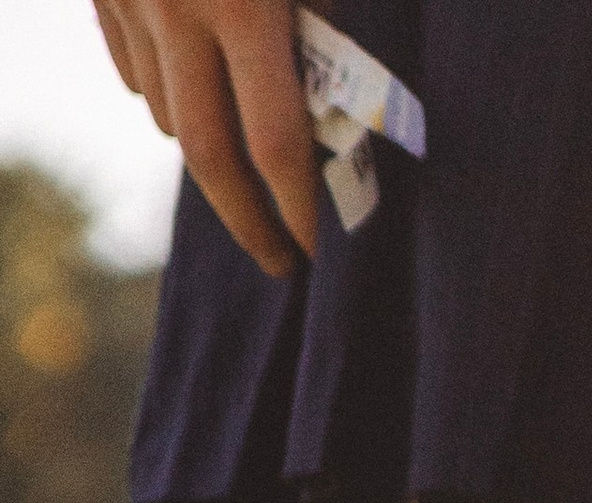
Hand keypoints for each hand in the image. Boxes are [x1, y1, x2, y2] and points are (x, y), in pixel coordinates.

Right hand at [90, 0, 319, 278]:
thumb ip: (318, 36)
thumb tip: (331, 127)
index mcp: (242, 3)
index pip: (274, 144)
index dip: (299, 210)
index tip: (317, 252)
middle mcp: (176, 8)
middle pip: (208, 155)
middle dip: (248, 220)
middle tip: (280, 259)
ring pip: (165, 116)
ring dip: (208, 148)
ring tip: (245, 164)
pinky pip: (132, 74)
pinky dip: (166, 99)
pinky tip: (197, 94)